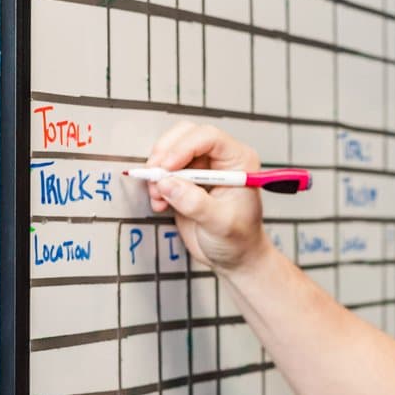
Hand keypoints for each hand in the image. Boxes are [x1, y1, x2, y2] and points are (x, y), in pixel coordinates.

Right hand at [145, 121, 267, 273]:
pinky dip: (155, 184)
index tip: (167, 168)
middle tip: (154, 177)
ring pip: (170, 151)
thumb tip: (168, 183)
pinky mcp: (184, 181)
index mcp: (238, 162)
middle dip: (165, 155)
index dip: (184, 148)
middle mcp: (220, 160)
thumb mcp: (220, 223)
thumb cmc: (240, 240)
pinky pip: (163, 171)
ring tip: (159, 197)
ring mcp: (201, 169)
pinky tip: (160, 203)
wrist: (234, 258)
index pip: (208, 138)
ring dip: (157, 172)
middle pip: (185, 136)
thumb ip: (195, 203)